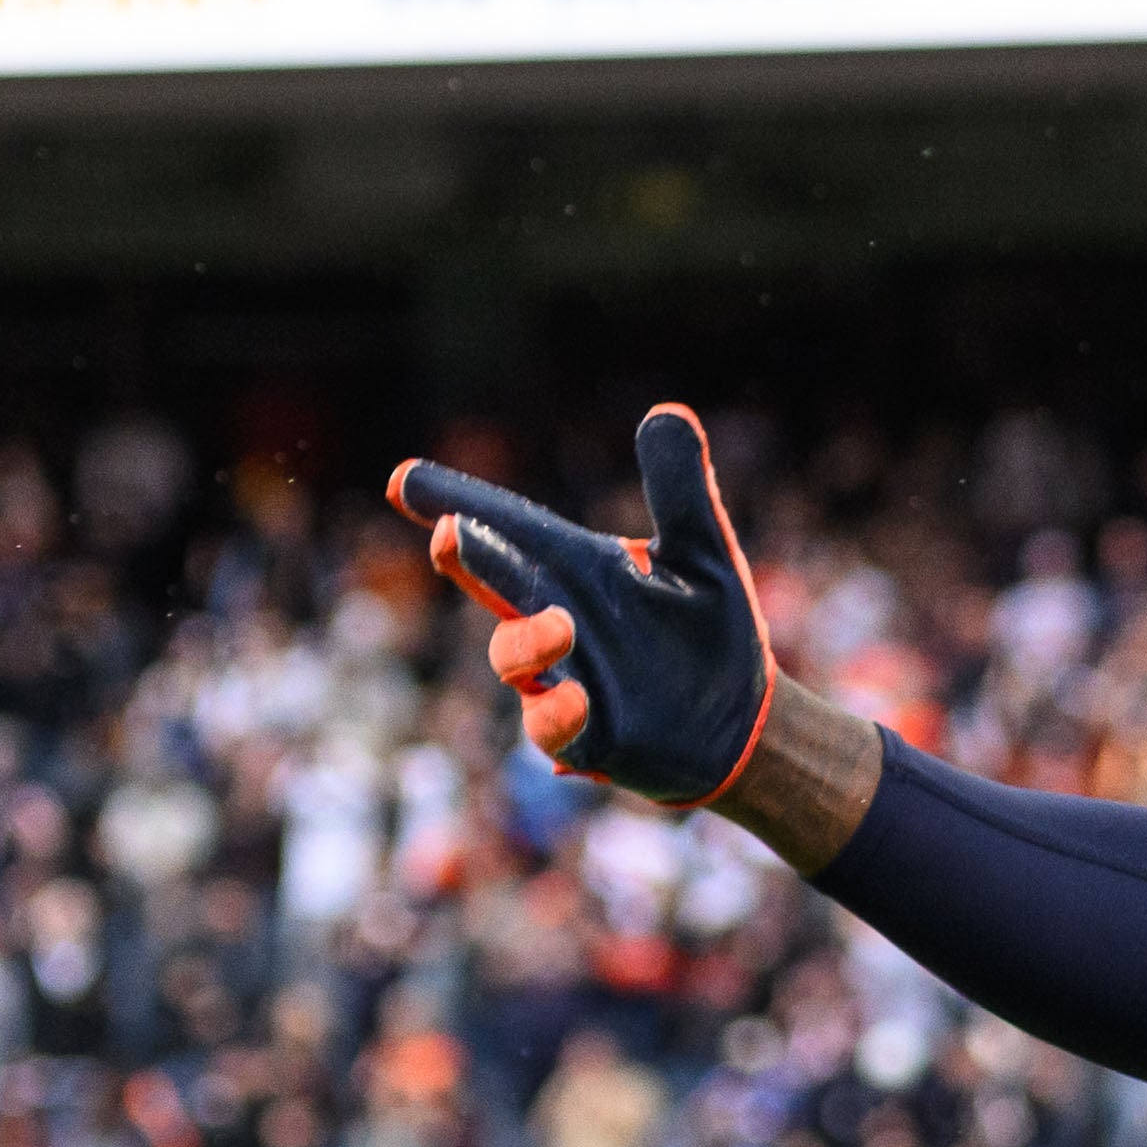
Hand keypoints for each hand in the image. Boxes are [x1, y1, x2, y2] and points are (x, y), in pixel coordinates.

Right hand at [388, 403, 786, 811]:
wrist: (742, 719)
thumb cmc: (708, 629)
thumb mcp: (703, 551)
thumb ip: (680, 488)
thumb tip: (669, 411)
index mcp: (576, 568)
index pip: (508, 525)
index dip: (456, 501)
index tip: (403, 480)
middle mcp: (555, 617)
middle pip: (496, 582)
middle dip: (470, 559)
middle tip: (448, 535)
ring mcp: (562, 677)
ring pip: (514, 657)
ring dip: (525, 640)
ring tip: (560, 625)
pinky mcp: (586, 734)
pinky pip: (550, 726)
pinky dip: (555, 711)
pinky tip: (575, 698)